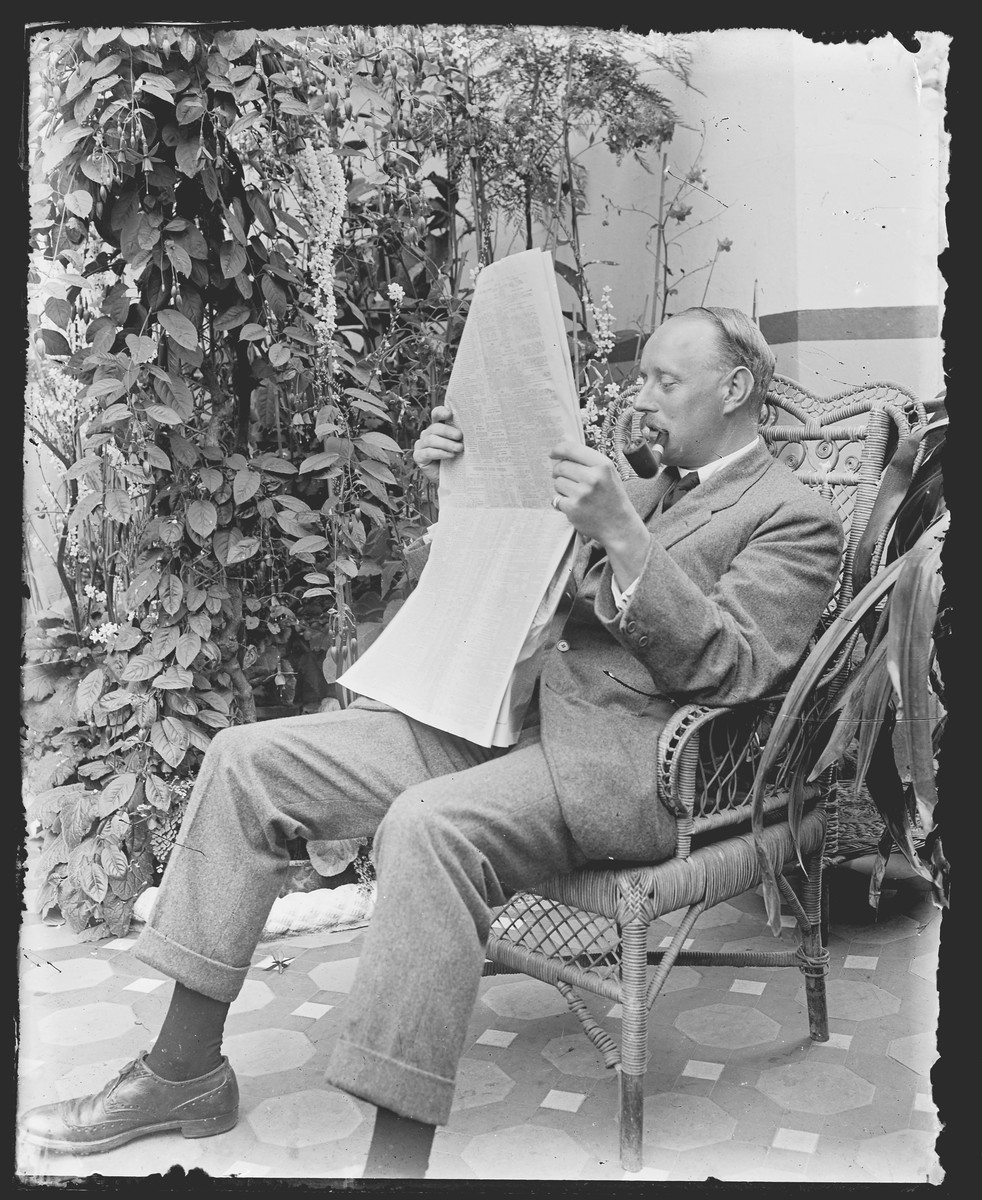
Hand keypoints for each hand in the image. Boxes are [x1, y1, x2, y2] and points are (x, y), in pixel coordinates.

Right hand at [413, 404, 462, 485]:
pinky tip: (450, 455)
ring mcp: (421, 445)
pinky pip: (428, 452)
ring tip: (459, 449)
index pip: (436, 414)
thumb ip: (461, 437)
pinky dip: (440, 453)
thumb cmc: (458, 460)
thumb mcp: (460, 445)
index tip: (450, 414)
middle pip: (435, 427)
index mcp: (437, 427)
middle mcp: (427, 434)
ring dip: (446, 444)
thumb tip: (473, 428)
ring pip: (431, 439)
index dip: (441, 412)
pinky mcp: (418, 456)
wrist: (452, 479)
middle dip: (448, 431)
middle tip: (460, 437)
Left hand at [550, 439, 649, 587]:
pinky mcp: (573, 508)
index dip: (558, 449)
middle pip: (561, 467)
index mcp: (603, 465)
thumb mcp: (607, 473)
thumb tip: (564, 439)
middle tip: (568, 479)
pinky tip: (576, 506)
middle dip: (560, 472)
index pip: (571, 449)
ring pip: (557, 483)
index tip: (553, 453)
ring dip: (562, 488)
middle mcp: (593, 478)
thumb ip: (587, 458)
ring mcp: (582, 494)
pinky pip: (556, 499)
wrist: (619, 526)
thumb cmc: (612, 497)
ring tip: (577, 495)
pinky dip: (562, 502)